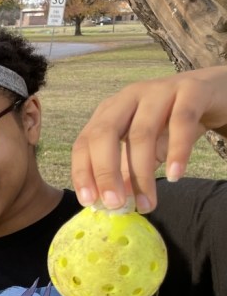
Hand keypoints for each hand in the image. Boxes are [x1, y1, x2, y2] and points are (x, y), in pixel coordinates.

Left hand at [70, 66, 226, 212]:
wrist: (215, 92)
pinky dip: (177, 151)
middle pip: (105, 134)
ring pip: (142, 133)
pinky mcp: (191, 91)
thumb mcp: (145, 148)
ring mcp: (159, 91)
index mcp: (110, 111)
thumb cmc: (172, 123)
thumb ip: (127, 171)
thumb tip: (111, 204)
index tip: (88, 201)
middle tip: (114, 204)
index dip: (82, 172)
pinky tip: (175, 175)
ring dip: (142, 173)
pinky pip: (181, 122)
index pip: (84, 142)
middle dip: (106, 172)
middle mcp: (128, 97)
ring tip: (147, 202)